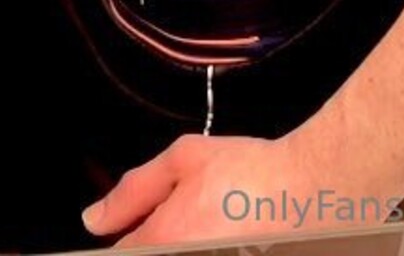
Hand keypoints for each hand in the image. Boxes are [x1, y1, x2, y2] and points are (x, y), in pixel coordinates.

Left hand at [82, 132, 378, 248]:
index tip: (137, 226)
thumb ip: (133, 189)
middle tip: (188, 218)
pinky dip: (205, 244)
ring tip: (212, 223)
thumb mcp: (184, 158)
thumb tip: (94, 219)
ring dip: (181, 242)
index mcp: (162, 240)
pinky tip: (224, 234)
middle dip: (157, 237)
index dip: (125, 236)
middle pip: (147, 252)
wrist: (309, 191)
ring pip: (172, 255)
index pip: (120, 252)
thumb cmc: (250, 172)